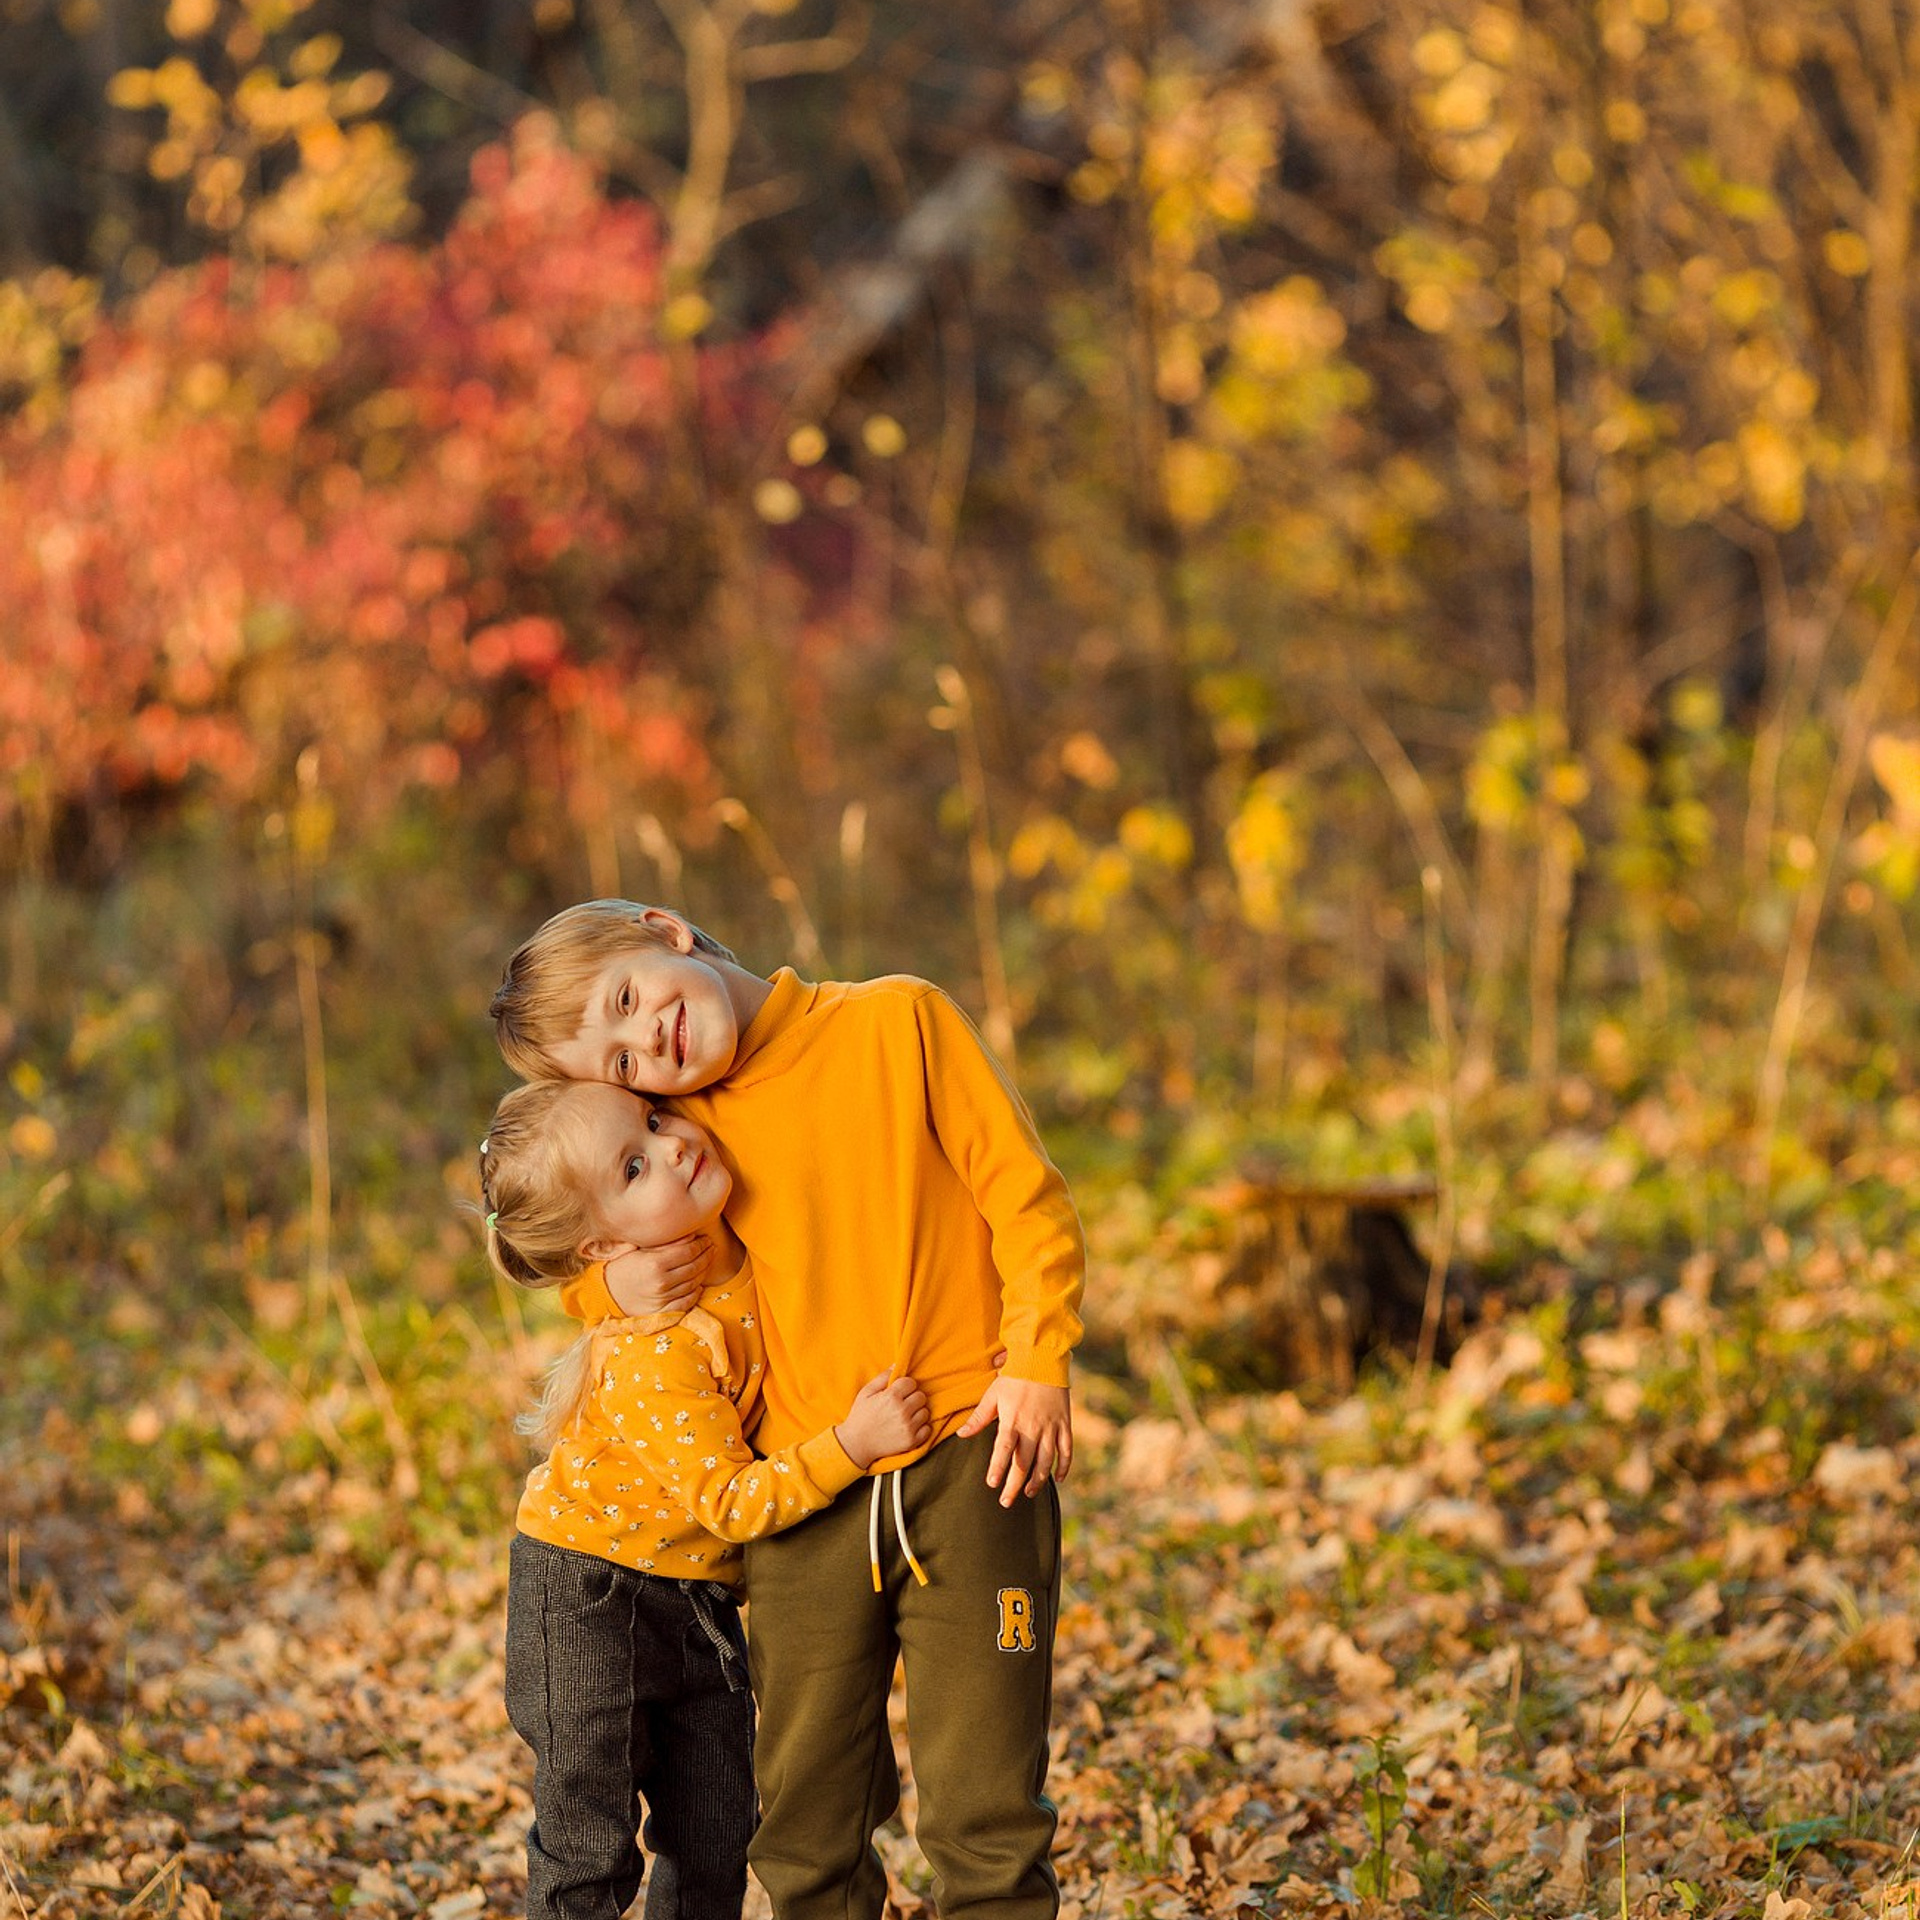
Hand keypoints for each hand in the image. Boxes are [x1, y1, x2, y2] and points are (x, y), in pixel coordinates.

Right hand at [603, 1233, 713, 1314]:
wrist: (606, 1293)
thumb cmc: (622, 1267)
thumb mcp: (640, 1250)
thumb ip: (666, 1243)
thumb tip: (691, 1236)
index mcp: (655, 1263)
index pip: (689, 1251)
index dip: (702, 1244)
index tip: (706, 1239)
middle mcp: (661, 1282)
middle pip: (694, 1267)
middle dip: (707, 1255)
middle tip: (712, 1247)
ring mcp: (663, 1299)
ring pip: (693, 1283)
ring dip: (704, 1271)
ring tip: (707, 1261)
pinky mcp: (663, 1312)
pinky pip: (687, 1302)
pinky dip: (696, 1293)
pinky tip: (699, 1284)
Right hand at [836, 1370, 932, 1469]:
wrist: (856, 1444)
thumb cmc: (860, 1416)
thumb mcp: (866, 1392)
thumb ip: (883, 1377)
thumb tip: (897, 1364)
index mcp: (891, 1397)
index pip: (911, 1383)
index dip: (905, 1386)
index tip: (899, 1392)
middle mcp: (902, 1411)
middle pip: (921, 1396)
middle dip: (912, 1398)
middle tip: (902, 1404)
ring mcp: (908, 1427)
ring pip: (925, 1412)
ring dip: (917, 1412)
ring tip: (904, 1416)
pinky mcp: (911, 1441)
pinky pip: (927, 1429)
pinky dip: (921, 1428)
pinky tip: (909, 1426)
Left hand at [957, 1378, 1071, 1507]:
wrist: (1043, 1359)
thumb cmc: (1014, 1376)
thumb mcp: (993, 1394)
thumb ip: (979, 1417)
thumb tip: (961, 1434)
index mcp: (1013, 1420)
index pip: (1004, 1451)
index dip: (998, 1468)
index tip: (992, 1484)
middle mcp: (1033, 1427)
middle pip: (1024, 1463)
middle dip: (1014, 1484)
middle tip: (1006, 1501)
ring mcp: (1051, 1427)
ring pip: (1045, 1461)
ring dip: (1037, 1480)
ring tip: (1028, 1493)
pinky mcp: (1065, 1424)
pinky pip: (1066, 1450)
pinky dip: (1063, 1466)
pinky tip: (1057, 1479)